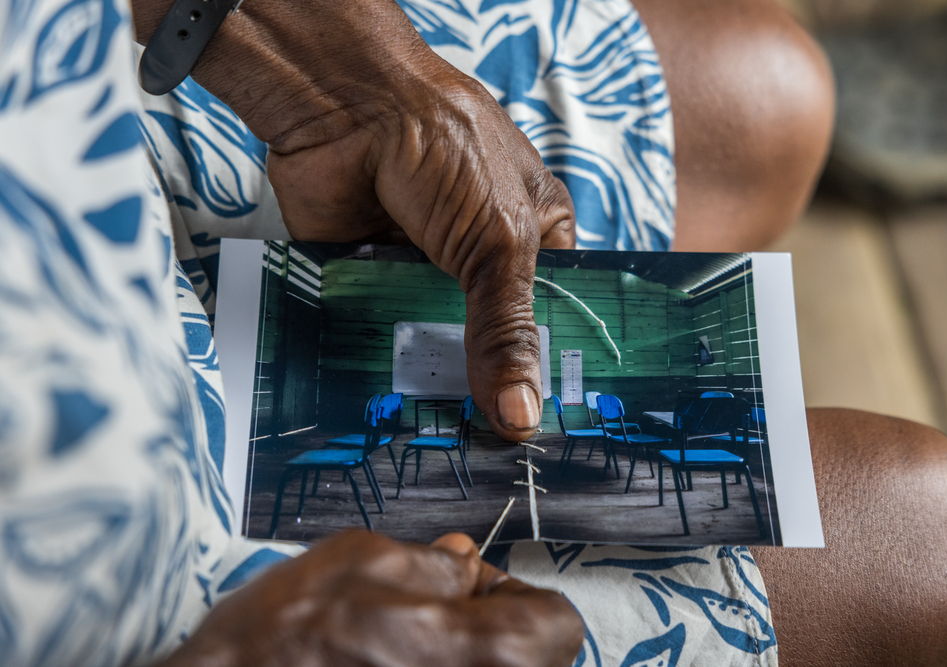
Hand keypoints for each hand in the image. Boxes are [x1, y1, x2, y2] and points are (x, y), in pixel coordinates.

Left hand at [133, 0, 575, 440]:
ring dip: (432, 381)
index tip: (546, 433)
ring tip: (442, 447)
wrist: (346, 104)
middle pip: (491, 339)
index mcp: (535, 236)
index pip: (552, 318)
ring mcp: (423, 268)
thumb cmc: (447, 148)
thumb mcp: (499, 240)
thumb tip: (522, 418)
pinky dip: (382, 365)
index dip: (549, 371)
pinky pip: (381, 334)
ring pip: (434, 342)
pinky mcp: (370, 277)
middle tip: (490, 453)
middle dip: (488, 387)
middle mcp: (481, 256)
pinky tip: (388, 413)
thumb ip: (507, 331)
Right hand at [159, 531, 583, 666]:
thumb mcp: (365, 563)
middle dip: (485, 630)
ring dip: (454, 658)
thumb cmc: (283, 646)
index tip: (470, 589)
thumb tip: (465, 563)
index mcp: (494, 657)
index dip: (515, 595)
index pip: (560, 622)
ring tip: (391, 650)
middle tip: (424, 617)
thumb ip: (435, 563)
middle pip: (528, 659)